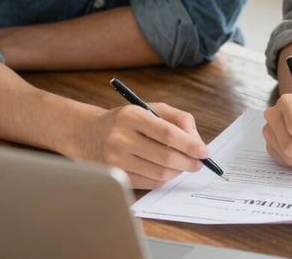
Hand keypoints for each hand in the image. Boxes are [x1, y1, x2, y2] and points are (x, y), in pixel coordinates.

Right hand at [78, 102, 209, 188]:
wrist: (87, 134)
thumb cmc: (126, 120)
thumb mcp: (151, 108)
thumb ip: (178, 119)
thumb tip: (196, 141)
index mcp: (132, 116)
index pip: (167, 133)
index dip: (189, 144)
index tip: (204, 152)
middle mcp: (121, 138)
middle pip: (165, 156)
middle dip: (189, 162)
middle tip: (199, 162)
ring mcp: (116, 160)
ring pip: (159, 173)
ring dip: (178, 171)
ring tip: (183, 165)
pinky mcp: (116, 176)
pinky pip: (149, 183)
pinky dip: (164, 179)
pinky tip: (167, 170)